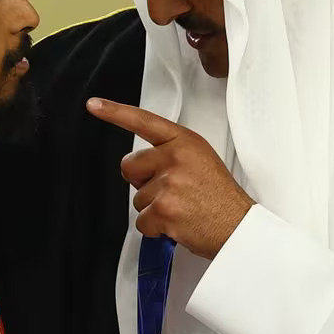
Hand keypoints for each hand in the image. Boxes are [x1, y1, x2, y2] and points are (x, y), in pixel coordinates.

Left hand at [86, 97, 254, 258]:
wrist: (239, 228)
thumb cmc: (221, 199)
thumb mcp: (201, 160)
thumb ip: (171, 154)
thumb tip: (142, 166)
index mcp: (184, 141)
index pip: (144, 121)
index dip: (114, 112)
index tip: (94, 105)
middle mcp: (175, 157)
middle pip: (129, 166)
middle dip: (141, 182)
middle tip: (169, 191)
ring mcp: (168, 182)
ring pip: (137, 198)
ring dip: (153, 208)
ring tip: (182, 209)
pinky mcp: (163, 208)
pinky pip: (141, 221)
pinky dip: (155, 229)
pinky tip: (177, 224)